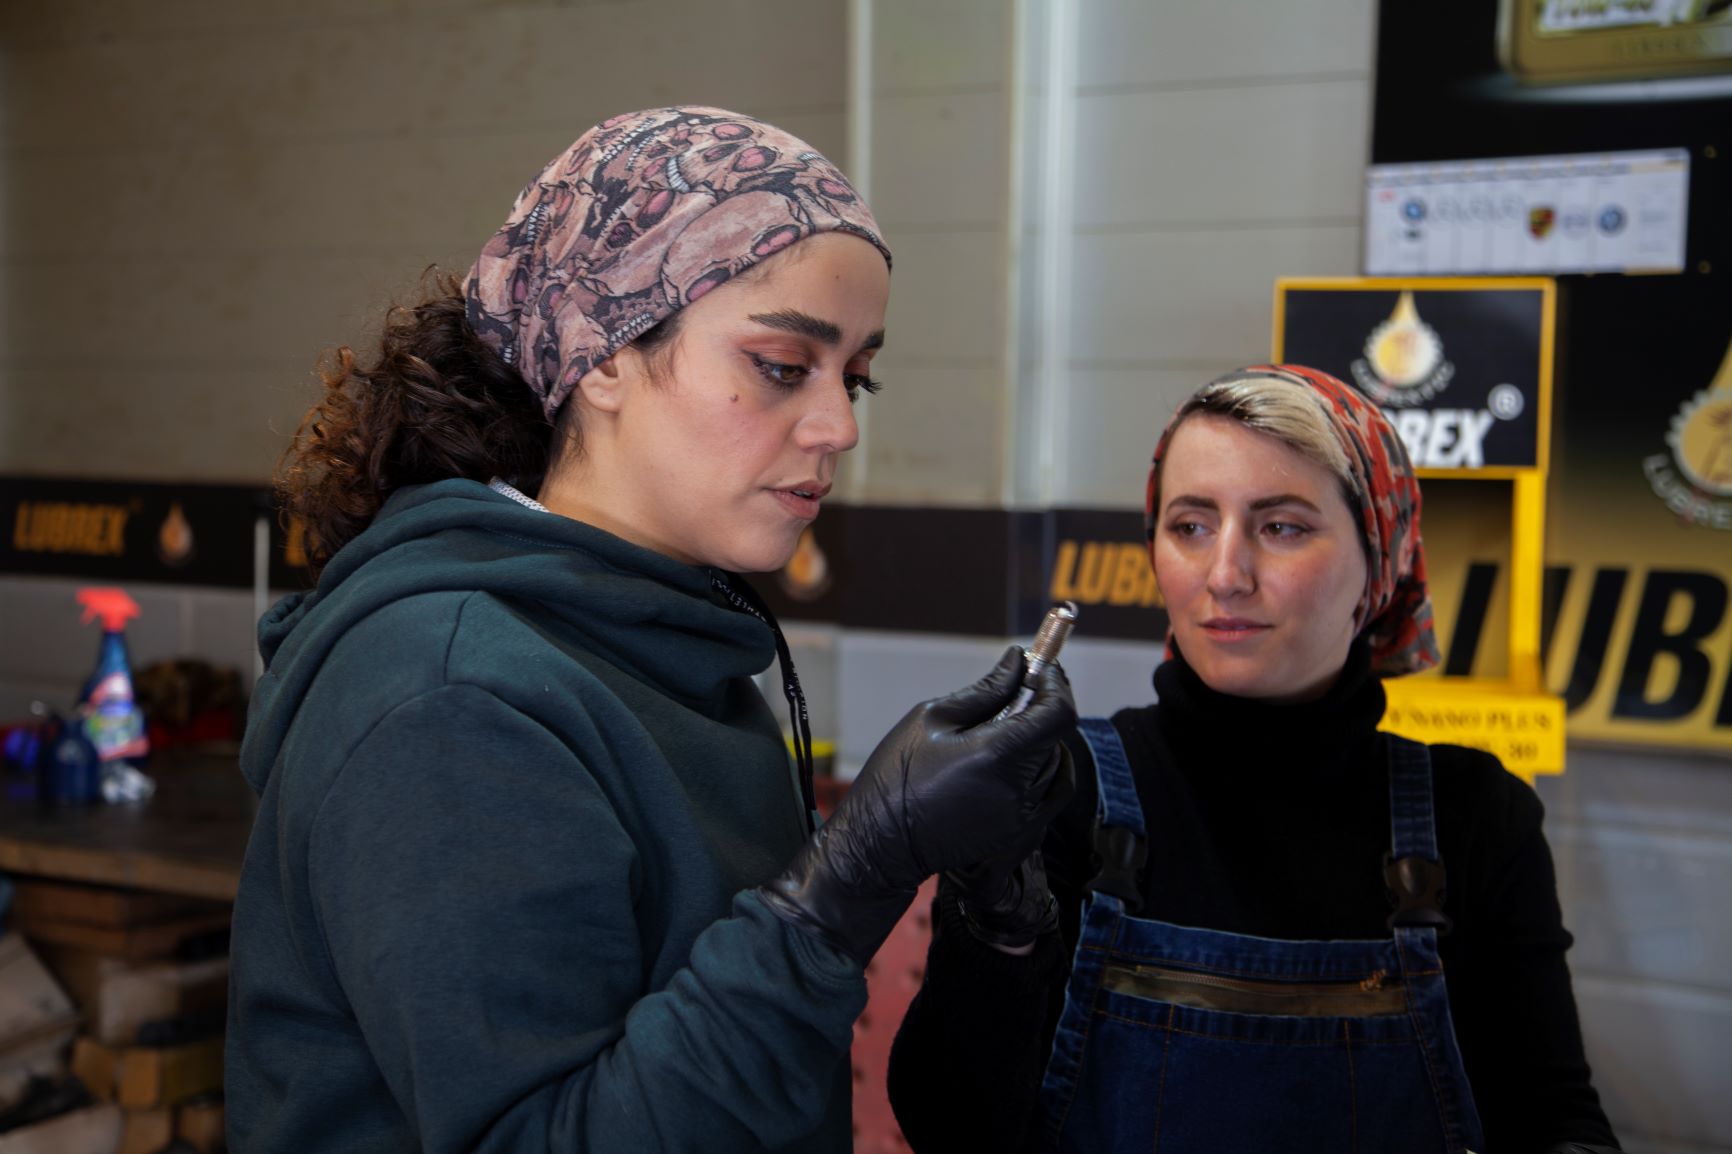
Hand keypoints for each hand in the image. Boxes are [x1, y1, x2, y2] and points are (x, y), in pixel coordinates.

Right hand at [761, 647, 1075, 964]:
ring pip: (1054, 764)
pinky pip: (1048, 793)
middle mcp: (1018, 789)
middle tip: (1015, 691)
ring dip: (1039, 741)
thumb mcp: (932, 718)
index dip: (1054, 684)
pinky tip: (1008, 763)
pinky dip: (1039, 771)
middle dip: (1042, 708)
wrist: (880, 844)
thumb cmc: (896, 777)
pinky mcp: (1018, 833)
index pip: (1057, 712)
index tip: (1038, 668)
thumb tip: (1017, 660)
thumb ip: (985, 690)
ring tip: (1001, 731)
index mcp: (997, 755)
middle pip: (1056, 736)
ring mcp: (1021, 816)